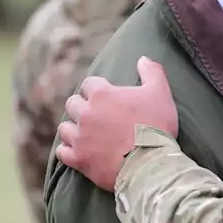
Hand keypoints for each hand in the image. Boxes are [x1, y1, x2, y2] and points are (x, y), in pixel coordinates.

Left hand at [56, 56, 179, 190]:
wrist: (150, 164)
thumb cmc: (156, 126)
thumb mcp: (160, 94)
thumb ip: (152, 72)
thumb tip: (143, 58)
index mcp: (101, 95)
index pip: (89, 84)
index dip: (98, 89)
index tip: (107, 97)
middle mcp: (85, 113)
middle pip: (72, 103)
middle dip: (82, 107)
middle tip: (97, 115)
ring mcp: (79, 137)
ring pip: (65, 128)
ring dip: (74, 129)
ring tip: (86, 134)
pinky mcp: (78, 159)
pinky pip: (62, 152)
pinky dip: (68, 151)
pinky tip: (78, 151)